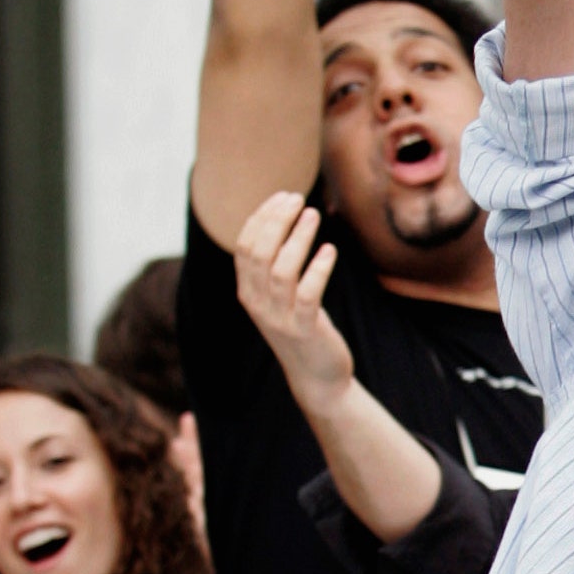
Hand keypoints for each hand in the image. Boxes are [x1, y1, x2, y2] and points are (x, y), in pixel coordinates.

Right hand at [233, 194, 355, 415]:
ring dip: (297, 238)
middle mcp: (257, 304)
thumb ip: (279, 265)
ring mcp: (279, 318)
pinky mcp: (304, 329)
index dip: (261, 218)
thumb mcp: (283, 296)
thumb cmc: (304, 327)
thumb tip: (290, 217)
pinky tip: (330, 251)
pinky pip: (308, 294)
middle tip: (298, 199)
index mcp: (248, 292)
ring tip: (313, 214)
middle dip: (276, 221)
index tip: (283, 196)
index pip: (244, 247)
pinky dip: (318, 269)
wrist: (317, 376)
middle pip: (258, 253)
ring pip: (281, 271)